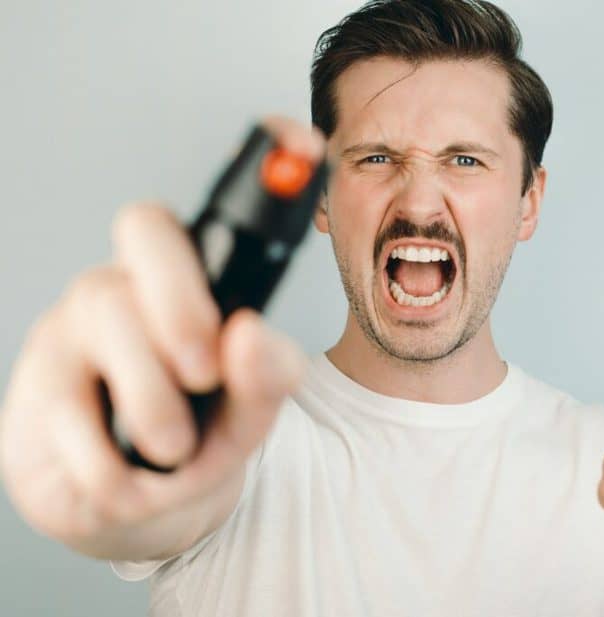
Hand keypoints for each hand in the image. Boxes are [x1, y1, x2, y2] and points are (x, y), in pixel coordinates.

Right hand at [0, 116, 324, 548]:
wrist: (141, 513)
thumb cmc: (199, 442)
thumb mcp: (250, 416)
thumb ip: (267, 378)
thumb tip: (248, 335)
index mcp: (191, 288)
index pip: (211, 212)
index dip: (255, 172)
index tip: (300, 140)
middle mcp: (129, 289)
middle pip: (143, 230)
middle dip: (181, 302)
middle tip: (206, 370)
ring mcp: (73, 331)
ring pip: (106, 319)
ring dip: (156, 409)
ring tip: (175, 447)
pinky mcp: (33, 392)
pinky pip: (72, 419)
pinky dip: (118, 471)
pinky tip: (126, 473)